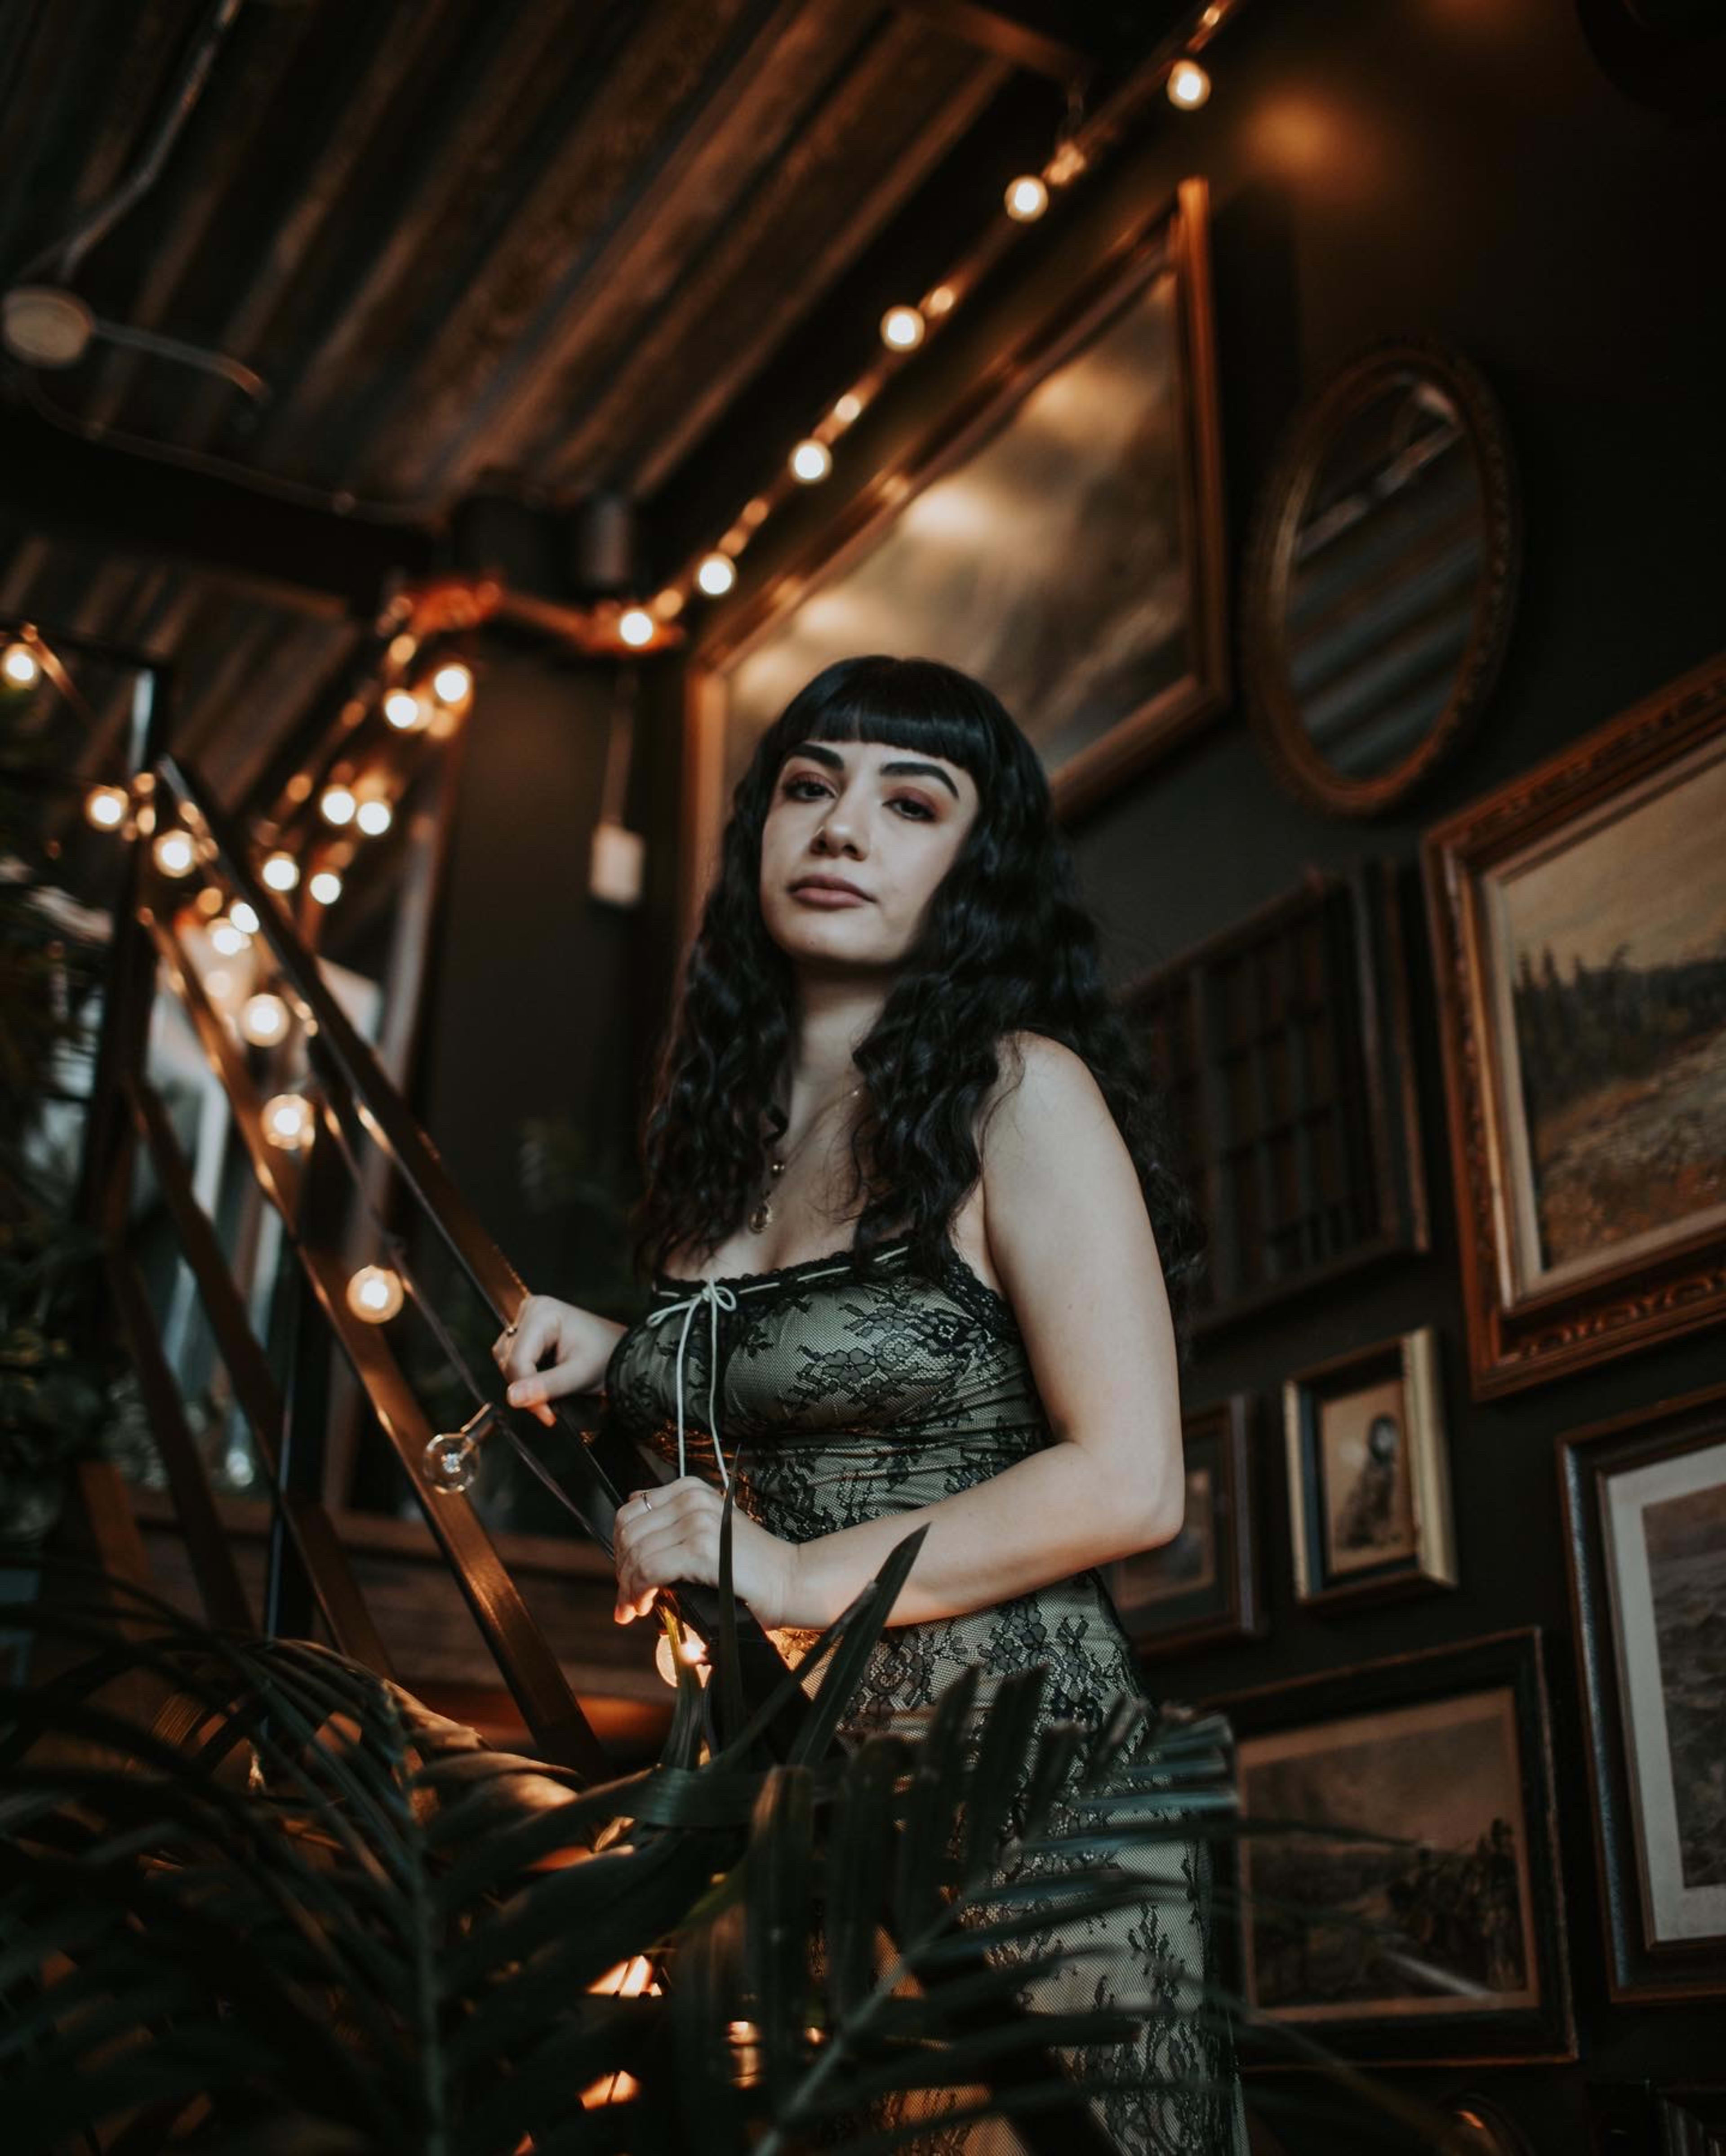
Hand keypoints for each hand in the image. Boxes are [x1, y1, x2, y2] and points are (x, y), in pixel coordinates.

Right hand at [491, 1295, 622, 1427]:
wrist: (622, 1352)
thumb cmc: (607, 1356)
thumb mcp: (578, 1375)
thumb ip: (545, 1386)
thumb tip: (512, 1397)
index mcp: (543, 1313)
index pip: (517, 1360)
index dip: (526, 1392)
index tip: (546, 1414)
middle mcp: (532, 1310)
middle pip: (510, 1360)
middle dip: (526, 1388)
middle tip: (548, 1409)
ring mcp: (530, 1319)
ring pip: (509, 1360)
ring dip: (524, 1383)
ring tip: (549, 1395)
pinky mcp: (531, 1331)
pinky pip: (515, 1357)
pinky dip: (527, 1375)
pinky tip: (544, 1382)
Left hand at [612, 1476, 799, 1629]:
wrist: (789, 1580)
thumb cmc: (750, 1566)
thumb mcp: (708, 1529)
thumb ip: (673, 1521)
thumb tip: (634, 1510)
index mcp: (691, 1489)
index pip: (631, 1511)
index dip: (620, 1546)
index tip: (625, 1574)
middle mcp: (691, 1499)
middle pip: (628, 1532)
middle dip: (621, 1569)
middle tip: (627, 1597)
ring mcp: (696, 1522)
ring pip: (635, 1553)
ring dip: (627, 1587)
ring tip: (634, 1606)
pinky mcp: (700, 1549)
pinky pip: (649, 1571)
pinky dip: (638, 1592)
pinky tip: (645, 1606)